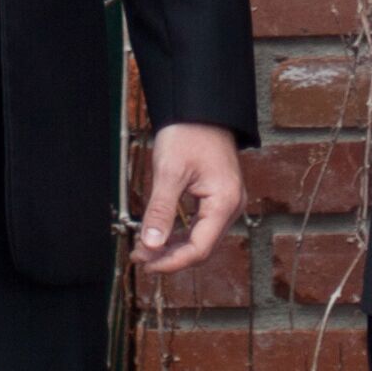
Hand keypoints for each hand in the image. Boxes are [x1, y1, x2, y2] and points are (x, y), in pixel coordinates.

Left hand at [135, 121, 243, 271]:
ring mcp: (226, 203)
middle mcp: (231, 207)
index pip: (199, 248)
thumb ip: (161, 210)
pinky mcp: (218, 199)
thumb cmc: (188, 133)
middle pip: (201, 248)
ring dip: (173, 248)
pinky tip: (160, 237)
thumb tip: (150, 245)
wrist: (200, 108)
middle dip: (169, 256)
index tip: (145, 262)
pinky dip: (180, 235)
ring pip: (201, 239)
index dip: (171, 262)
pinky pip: (200, 226)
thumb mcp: (170, 171)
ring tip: (145, 249)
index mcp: (225, 202)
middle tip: (139, 256)